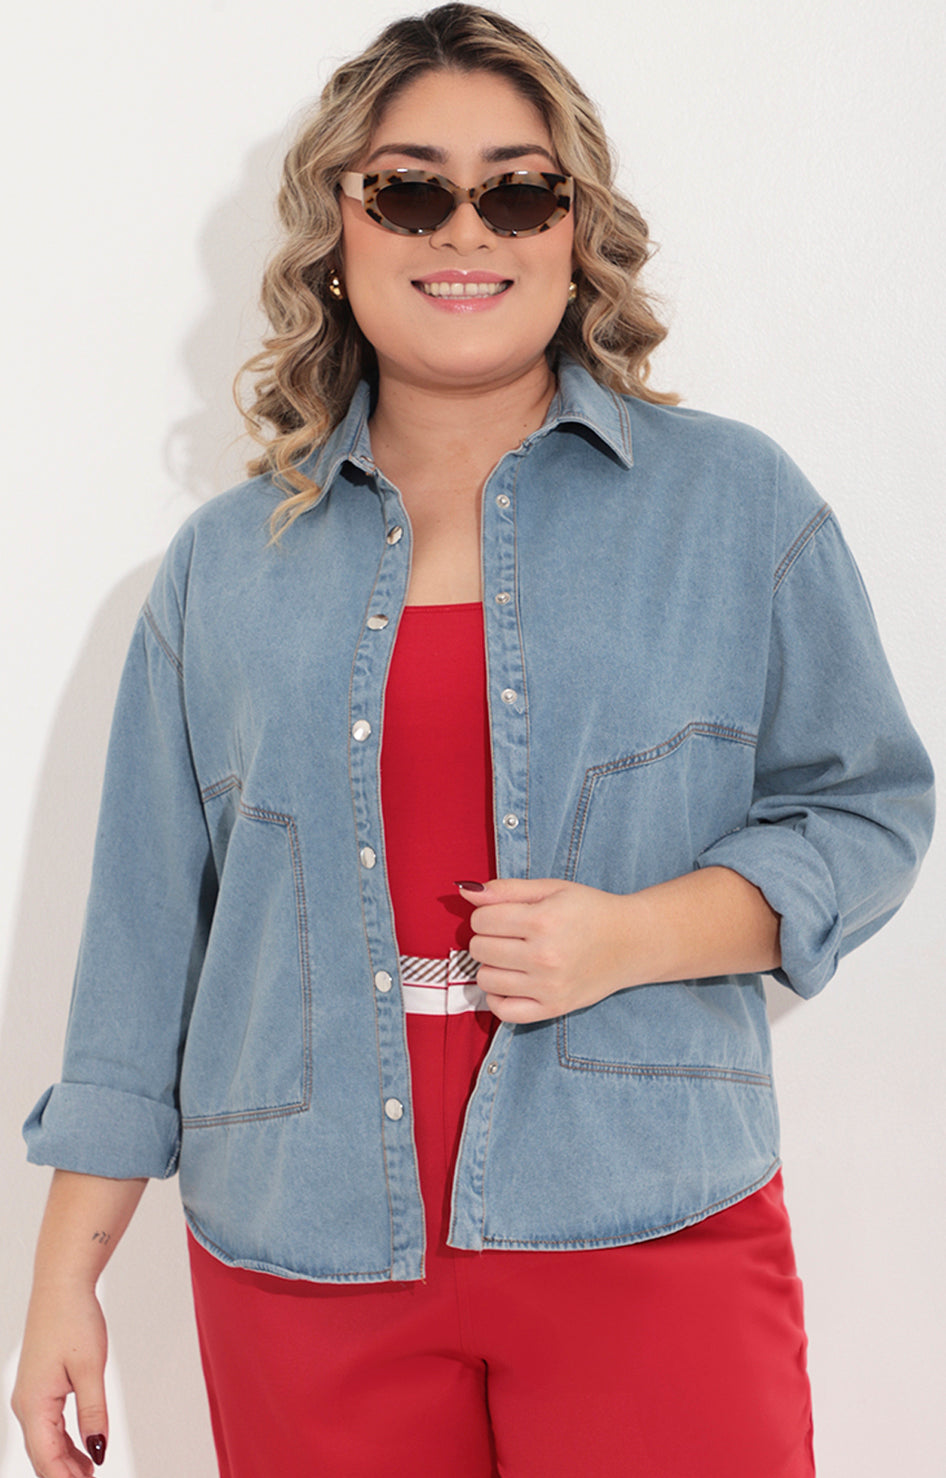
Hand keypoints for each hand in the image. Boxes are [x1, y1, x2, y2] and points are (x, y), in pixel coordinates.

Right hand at [12, 1284, 108, 1476]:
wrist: (61, 1287)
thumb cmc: (73, 1320)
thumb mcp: (90, 1369)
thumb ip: (93, 1413)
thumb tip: (97, 1451)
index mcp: (33, 1404)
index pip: (46, 1459)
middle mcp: (25, 1405)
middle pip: (42, 1456)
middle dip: (64, 1476)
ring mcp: (30, 1397)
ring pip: (45, 1443)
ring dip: (66, 1463)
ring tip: (90, 1476)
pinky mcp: (39, 1388)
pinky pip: (48, 1426)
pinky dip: (64, 1443)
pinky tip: (83, 1451)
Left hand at [458, 867, 781, 1024]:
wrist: (631, 942)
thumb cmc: (589, 910)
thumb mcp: (551, 888)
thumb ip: (506, 889)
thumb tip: (465, 890)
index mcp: (543, 921)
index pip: (481, 921)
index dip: (485, 915)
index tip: (502, 915)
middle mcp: (544, 956)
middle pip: (479, 949)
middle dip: (487, 939)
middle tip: (508, 936)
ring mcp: (548, 987)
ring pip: (485, 980)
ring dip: (491, 966)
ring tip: (511, 957)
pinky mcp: (553, 1009)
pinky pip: (503, 1011)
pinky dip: (497, 997)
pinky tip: (510, 981)